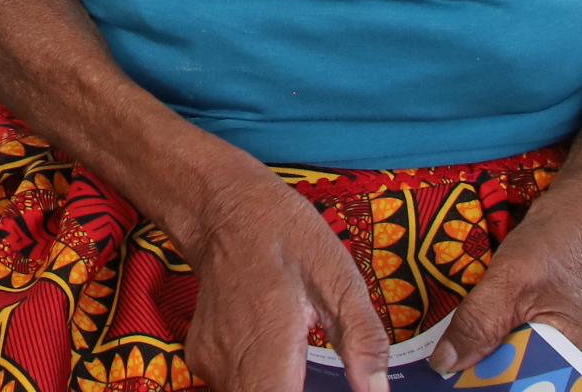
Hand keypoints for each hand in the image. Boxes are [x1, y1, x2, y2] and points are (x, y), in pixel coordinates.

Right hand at [153, 155, 388, 391]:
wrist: (222, 207)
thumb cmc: (284, 234)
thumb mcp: (338, 276)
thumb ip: (361, 338)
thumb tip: (377, 389)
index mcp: (265, 344)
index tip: (332, 387)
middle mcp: (230, 363)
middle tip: (329, 381)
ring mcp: (210, 363)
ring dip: (282, 389)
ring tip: (305, 369)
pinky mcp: (204, 359)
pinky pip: (238, 388)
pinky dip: (264, 385)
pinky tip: (286, 367)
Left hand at [430, 199, 581, 376]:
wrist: (578, 214)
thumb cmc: (555, 242)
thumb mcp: (509, 280)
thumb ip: (479, 323)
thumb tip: (445, 363)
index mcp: (579, 356)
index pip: (532, 387)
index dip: (492, 386)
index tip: (455, 381)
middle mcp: (577, 360)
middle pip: (525, 380)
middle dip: (487, 375)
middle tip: (449, 368)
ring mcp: (564, 347)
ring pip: (518, 366)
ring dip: (487, 360)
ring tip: (456, 357)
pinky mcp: (549, 333)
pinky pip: (518, 350)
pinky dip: (494, 346)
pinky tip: (471, 344)